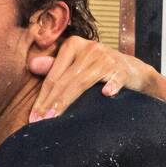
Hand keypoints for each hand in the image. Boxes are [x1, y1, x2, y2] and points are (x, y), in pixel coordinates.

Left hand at [27, 36, 155, 121]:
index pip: (54, 75)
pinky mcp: (123, 69)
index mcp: (74, 45)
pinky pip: (116, 79)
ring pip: (83, 81)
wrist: (133, 70)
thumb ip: (55, 66)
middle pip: (65, 80)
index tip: (33, 116)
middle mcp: (89, 49)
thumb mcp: (76, 64)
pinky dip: (111, 86)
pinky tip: (105, 94)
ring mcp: (107, 58)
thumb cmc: (99, 69)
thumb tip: (32, 66)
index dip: (42, 96)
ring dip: (67, 101)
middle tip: (39, 121)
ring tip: (55, 117)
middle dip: (51, 102)